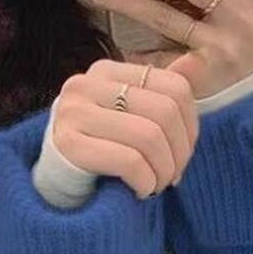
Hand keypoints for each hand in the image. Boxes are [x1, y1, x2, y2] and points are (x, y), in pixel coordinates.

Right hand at [53, 58, 198, 197]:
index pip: (175, 87)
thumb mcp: (129, 116)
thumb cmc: (99, 149)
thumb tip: (196, 63)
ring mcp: (74, 112)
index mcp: (108, 72)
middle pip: (165, 112)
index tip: (183, 153)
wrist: (56, 179)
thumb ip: (160, 94)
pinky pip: (128, 161)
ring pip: (149, 136)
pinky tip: (141, 191)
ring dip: (163, 171)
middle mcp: (87, 84)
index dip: (191, 126)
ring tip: (157, 185)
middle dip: (179, 153)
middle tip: (173, 176)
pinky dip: (145, 182)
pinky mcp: (69, 144)